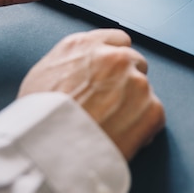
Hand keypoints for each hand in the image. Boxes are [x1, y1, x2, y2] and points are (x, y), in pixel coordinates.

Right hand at [18, 29, 165, 159]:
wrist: (48, 152)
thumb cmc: (38, 119)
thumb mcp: (42, 74)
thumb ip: (70, 62)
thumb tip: (78, 68)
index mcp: (86, 45)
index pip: (118, 40)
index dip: (114, 59)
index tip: (112, 74)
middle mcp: (115, 58)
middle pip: (135, 62)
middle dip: (126, 80)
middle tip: (111, 104)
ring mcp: (136, 82)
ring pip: (144, 89)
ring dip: (134, 104)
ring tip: (112, 126)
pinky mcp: (151, 109)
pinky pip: (155, 114)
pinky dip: (144, 127)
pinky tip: (124, 137)